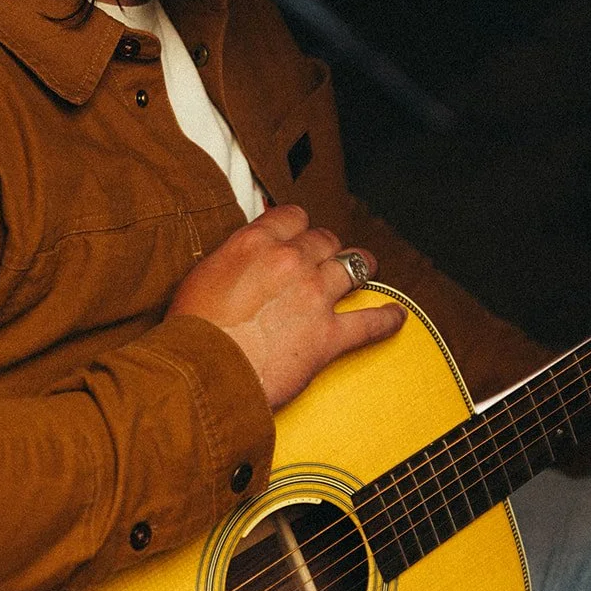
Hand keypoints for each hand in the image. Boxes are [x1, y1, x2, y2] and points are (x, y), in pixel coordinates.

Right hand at [168, 205, 405, 408]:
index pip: (294, 217)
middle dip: (326, 249)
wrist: (201, 373)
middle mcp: (291, 262)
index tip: (300, 235)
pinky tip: (396, 316)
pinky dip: (388, 319)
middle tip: (324, 260)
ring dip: (360, 268)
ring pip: (354, 266)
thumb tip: (246, 260)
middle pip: (325, 240)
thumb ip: (234, 260)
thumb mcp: (203, 276)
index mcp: (257, 243)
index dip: (299, 227)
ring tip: (365, 272)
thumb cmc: (193, 332)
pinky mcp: (329, 335)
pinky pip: (371, 322)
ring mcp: (314, 296)